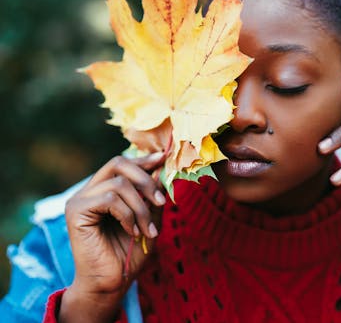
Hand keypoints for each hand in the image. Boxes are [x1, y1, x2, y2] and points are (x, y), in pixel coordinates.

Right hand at [60, 152, 165, 322]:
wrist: (112, 282)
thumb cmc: (129, 253)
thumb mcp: (149, 219)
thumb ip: (152, 196)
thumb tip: (160, 169)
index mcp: (104, 190)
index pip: (123, 164)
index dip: (144, 160)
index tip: (164, 159)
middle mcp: (90, 191)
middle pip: (118, 163)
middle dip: (145, 180)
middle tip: (161, 201)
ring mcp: (80, 200)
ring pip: (119, 184)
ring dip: (140, 208)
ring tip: (147, 230)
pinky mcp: (76, 211)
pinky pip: (109, 200)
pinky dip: (127, 215)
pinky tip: (132, 232)